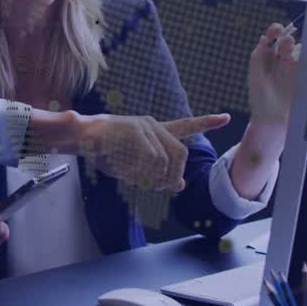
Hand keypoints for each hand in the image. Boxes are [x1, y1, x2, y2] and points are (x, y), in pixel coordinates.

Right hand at [76, 113, 230, 191]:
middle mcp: (152, 125)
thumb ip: (158, 174)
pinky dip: (140, 173)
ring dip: (152, 178)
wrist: (80, 137)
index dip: (207, 123)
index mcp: (154, 131)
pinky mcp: (133, 131)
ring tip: (135, 180)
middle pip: (180, 154)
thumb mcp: (133, 168)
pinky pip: (148, 160)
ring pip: (163, 161)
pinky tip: (126, 174)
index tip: (226, 118)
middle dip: (173, 176)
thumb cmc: (104, 152)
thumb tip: (180, 185)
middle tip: (159, 187)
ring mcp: (143, 127)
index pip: (186, 125)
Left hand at [248, 22, 300, 126]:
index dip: (275, 32)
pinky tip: (303, 59)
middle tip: (286, 41)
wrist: (272, 119)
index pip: (272, 39)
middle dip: (287, 40)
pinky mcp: (303, 76)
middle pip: (286, 42)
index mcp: (266, 57)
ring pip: (298, 51)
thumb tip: (263, 38)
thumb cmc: (260, 98)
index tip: (276, 29)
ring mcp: (293, 67)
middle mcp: (280, 59)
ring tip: (289, 55)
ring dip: (295, 50)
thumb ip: (258, 57)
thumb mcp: (255, 77)